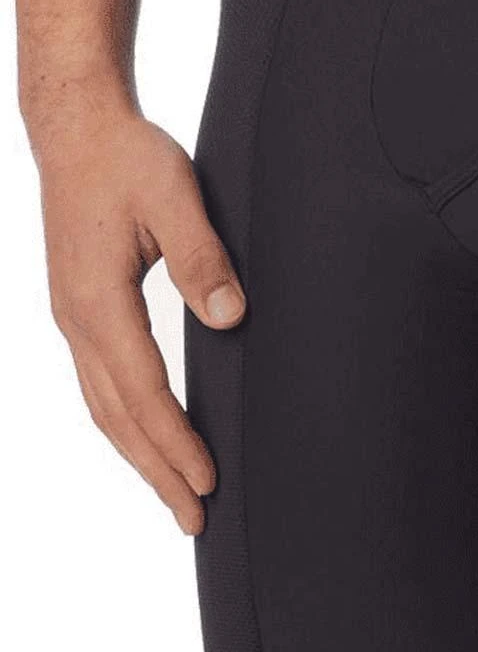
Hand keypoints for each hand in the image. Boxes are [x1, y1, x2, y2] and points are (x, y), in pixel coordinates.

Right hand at [33, 104, 243, 533]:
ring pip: (104, 408)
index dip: (176, 441)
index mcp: (98, 301)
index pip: (143, 391)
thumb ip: (203, 256)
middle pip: (117, 418)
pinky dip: (126, 423)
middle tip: (193, 521)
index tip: (207, 482)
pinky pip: (101, 385)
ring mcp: (73, 318)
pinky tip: (148, 436)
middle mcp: (77, 320)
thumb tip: (231, 317)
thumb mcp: (175, 196)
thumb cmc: (129, 158)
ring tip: (175, 495)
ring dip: (140, 456)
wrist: (77, 130)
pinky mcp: (81, 310)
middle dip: (156, 472)